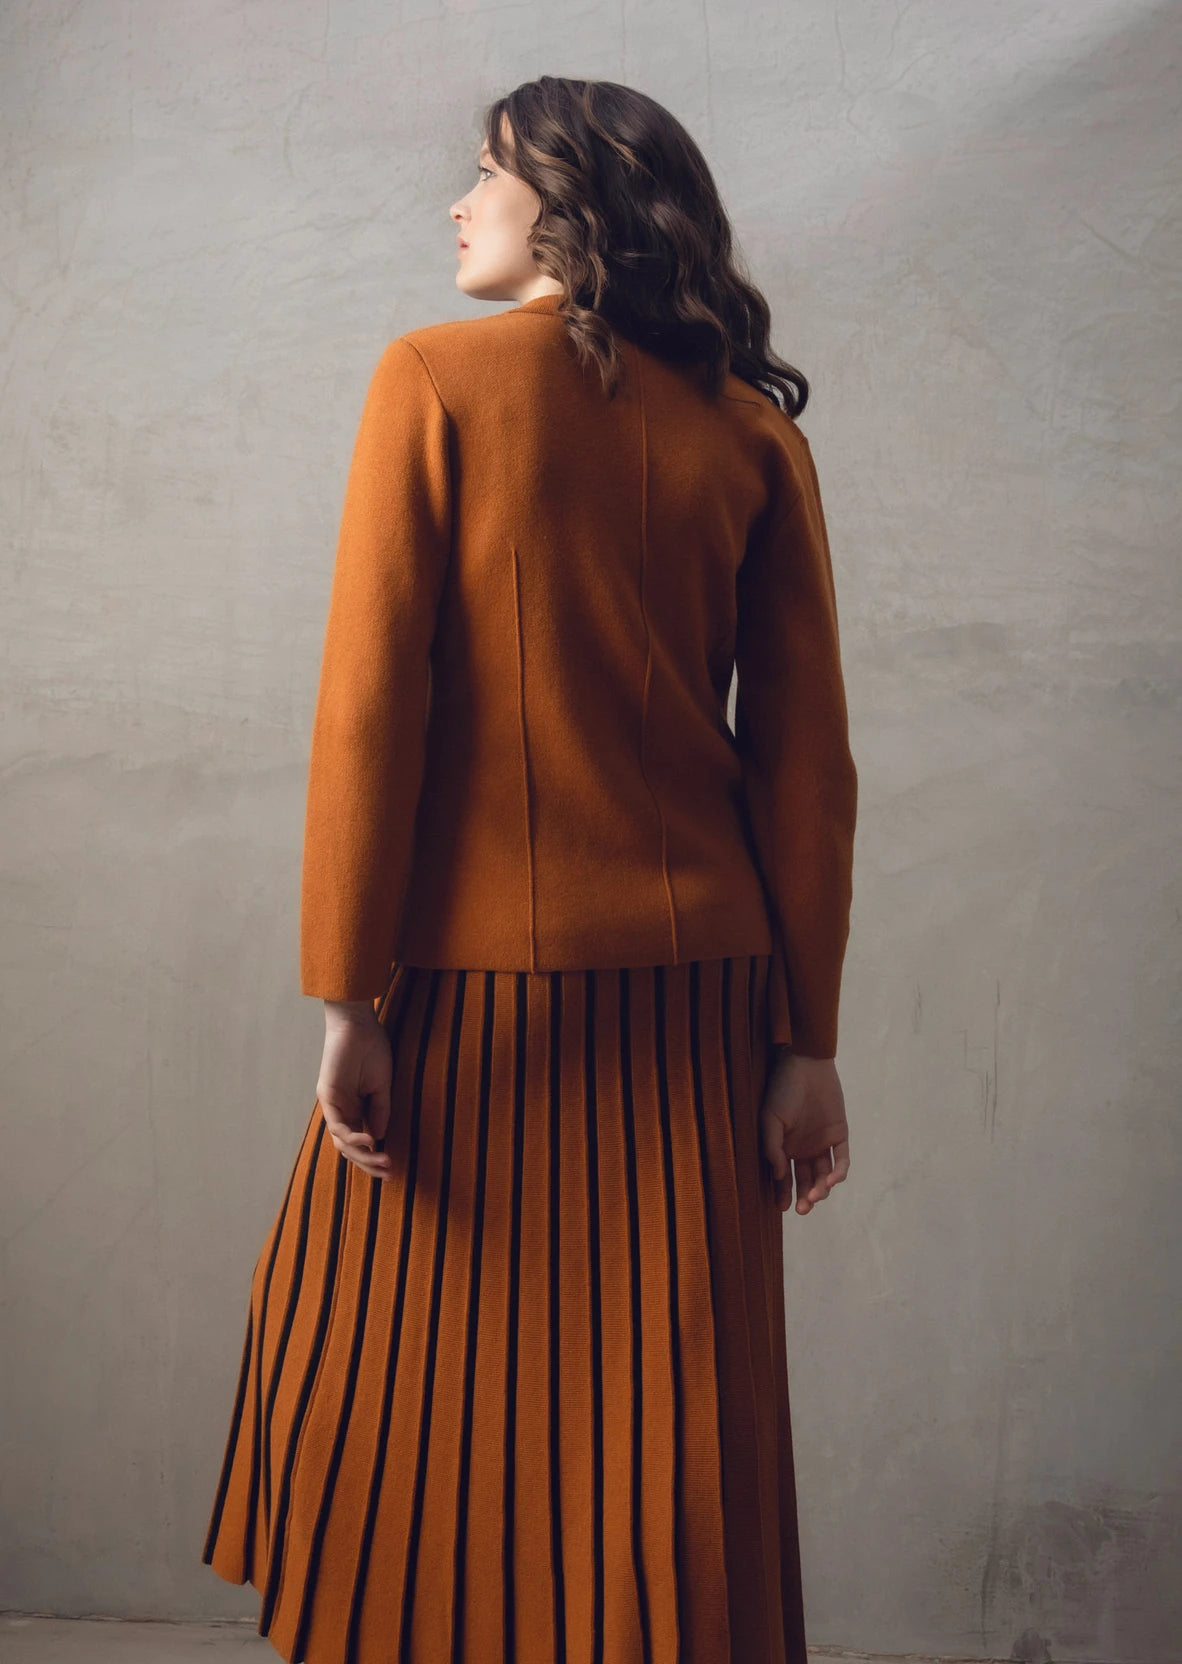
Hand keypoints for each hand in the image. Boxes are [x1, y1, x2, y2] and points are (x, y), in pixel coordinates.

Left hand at [315, 1002, 395, 1180]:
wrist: (358, 1023)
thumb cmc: (372, 1048)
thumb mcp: (382, 1085)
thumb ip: (380, 1110)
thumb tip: (379, 1138)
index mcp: (353, 1107)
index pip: (360, 1141)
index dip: (374, 1158)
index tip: (393, 1169)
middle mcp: (340, 1109)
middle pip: (349, 1147)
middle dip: (369, 1163)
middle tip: (390, 1173)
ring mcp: (332, 1104)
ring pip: (342, 1141)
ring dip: (363, 1155)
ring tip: (384, 1160)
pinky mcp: (328, 1095)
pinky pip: (338, 1124)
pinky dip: (353, 1136)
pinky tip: (370, 1142)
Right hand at [759, 1050, 849, 1215]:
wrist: (806, 1064)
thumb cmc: (783, 1089)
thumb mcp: (770, 1118)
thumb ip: (772, 1147)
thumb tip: (777, 1176)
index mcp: (784, 1147)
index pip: (784, 1177)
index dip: (782, 1193)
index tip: (782, 1207)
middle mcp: (803, 1148)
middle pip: (805, 1181)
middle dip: (804, 1197)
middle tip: (802, 1209)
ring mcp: (822, 1143)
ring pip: (824, 1175)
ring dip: (820, 1189)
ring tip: (816, 1195)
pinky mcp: (839, 1135)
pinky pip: (842, 1160)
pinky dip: (838, 1173)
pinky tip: (830, 1181)